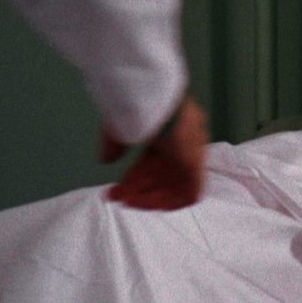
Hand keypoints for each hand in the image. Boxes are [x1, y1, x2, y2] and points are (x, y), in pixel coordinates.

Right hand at [101, 95, 208, 209]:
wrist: (150, 98)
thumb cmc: (135, 106)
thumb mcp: (121, 127)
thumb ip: (116, 146)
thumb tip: (106, 160)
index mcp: (171, 127)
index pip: (156, 158)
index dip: (138, 174)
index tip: (121, 186)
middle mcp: (185, 141)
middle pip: (164, 173)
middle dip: (141, 188)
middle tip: (120, 197)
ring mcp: (192, 153)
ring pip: (174, 186)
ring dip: (150, 196)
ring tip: (126, 202)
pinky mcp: (195, 165)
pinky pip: (188, 194)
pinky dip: (167, 202)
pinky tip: (143, 204)